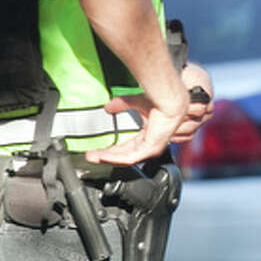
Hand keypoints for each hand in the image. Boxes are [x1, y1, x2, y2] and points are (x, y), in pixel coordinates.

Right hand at [83, 64, 214, 165]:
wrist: (170, 101)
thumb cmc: (160, 101)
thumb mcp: (134, 103)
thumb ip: (121, 105)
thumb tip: (108, 107)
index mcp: (146, 136)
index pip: (125, 147)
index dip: (111, 149)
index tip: (97, 150)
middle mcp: (148, 145)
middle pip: (122, 156)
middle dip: (105, 156)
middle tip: (91, 156)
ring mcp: (150, 149)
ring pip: (124, 159)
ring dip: (107, 158)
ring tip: (93, 157)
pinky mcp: (150, 149)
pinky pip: (130, 158)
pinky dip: (115, 158)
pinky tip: (103, 156)